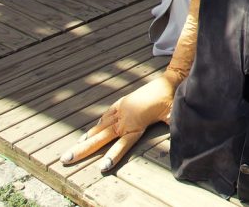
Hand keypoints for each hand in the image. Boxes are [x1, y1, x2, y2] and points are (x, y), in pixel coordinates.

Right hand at [61, 75, 175, 171]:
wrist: (168, 81)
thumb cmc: (171, 100)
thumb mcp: (173, 115)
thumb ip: (173, 126)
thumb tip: (182, 134)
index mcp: (136, 124)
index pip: (123, 144)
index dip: (113, 155)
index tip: (102, 167)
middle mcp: (125, 118)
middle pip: (102, 137)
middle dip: (84, 149)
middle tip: (66, 158)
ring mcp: (121, 110)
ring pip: (100, 127)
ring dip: (86, 138)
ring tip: (71, 149)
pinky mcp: (122, 103)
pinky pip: (106, 116)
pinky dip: (97, 125)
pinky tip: (89, 133)